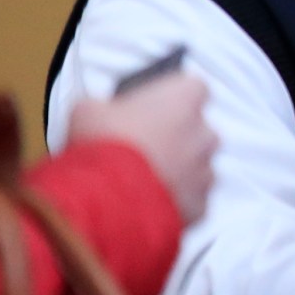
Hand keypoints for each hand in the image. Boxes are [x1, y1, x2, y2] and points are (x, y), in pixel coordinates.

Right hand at [66, 74, 216, 225]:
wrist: (109, 199)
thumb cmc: (102, 144)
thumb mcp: (87, 109)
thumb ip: (105, 106)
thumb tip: (101, 113)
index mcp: (185, 98)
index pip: (192, 89)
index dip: (171, 98)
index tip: (152, 107)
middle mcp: (206, 133)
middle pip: (197, 130)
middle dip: (174, 136)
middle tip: (142, 146)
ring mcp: (207, 171)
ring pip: (197, 166)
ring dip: (176, 169)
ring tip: (142, 178)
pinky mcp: (201, 205)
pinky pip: (191, 198)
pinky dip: (174, 200)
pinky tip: (147, 202)